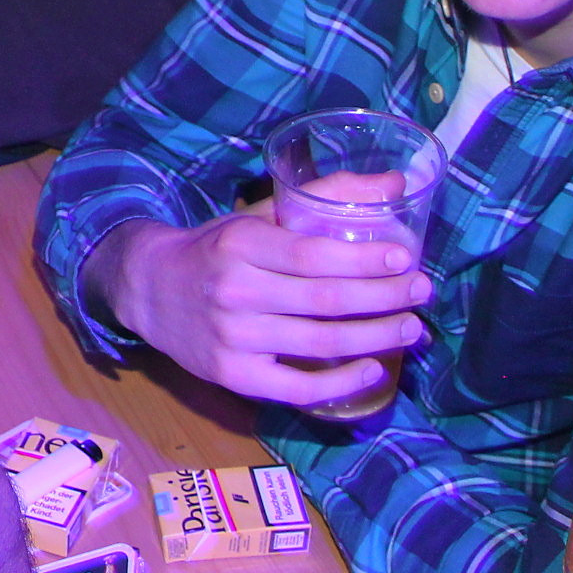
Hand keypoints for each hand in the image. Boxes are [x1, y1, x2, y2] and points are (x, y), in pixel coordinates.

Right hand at [102, 213, 432, 408]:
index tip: (405, 258)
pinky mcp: (232, 376)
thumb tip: (394, 184)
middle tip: (422, 292)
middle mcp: (234, 292)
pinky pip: (297, 388)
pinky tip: (374, 368)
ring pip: (319, 344)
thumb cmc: (217, 249)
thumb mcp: (258, 215)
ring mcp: (233, 339)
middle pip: (325, 302)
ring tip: (412, 328)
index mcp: (241, 244)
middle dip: (384, 298)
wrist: (150, 290)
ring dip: (375, 338)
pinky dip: (341, 383)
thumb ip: (323, 197)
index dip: (365, 260)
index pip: (314, 255)